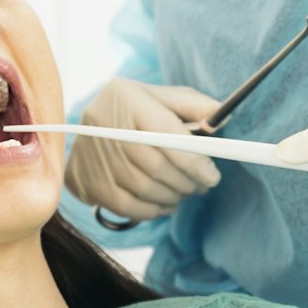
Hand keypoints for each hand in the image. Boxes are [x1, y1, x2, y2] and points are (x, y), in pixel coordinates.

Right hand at [65, 78, 222, 221]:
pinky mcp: (86, 181)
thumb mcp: (163, 97)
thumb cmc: (137, 110)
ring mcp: (91, 155)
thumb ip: (194, 105)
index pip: (166, 134)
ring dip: (173, 197)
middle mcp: (103, 124)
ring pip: (143, 188)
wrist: (91, 126)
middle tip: (202, 187)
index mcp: (125, 96)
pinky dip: (152, 210)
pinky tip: (165, 204)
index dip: (194, 160)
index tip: (212, 176)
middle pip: (155, 165)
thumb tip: (221, 117)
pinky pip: (126, 206)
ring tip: (185, 193)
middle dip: (187, 182)